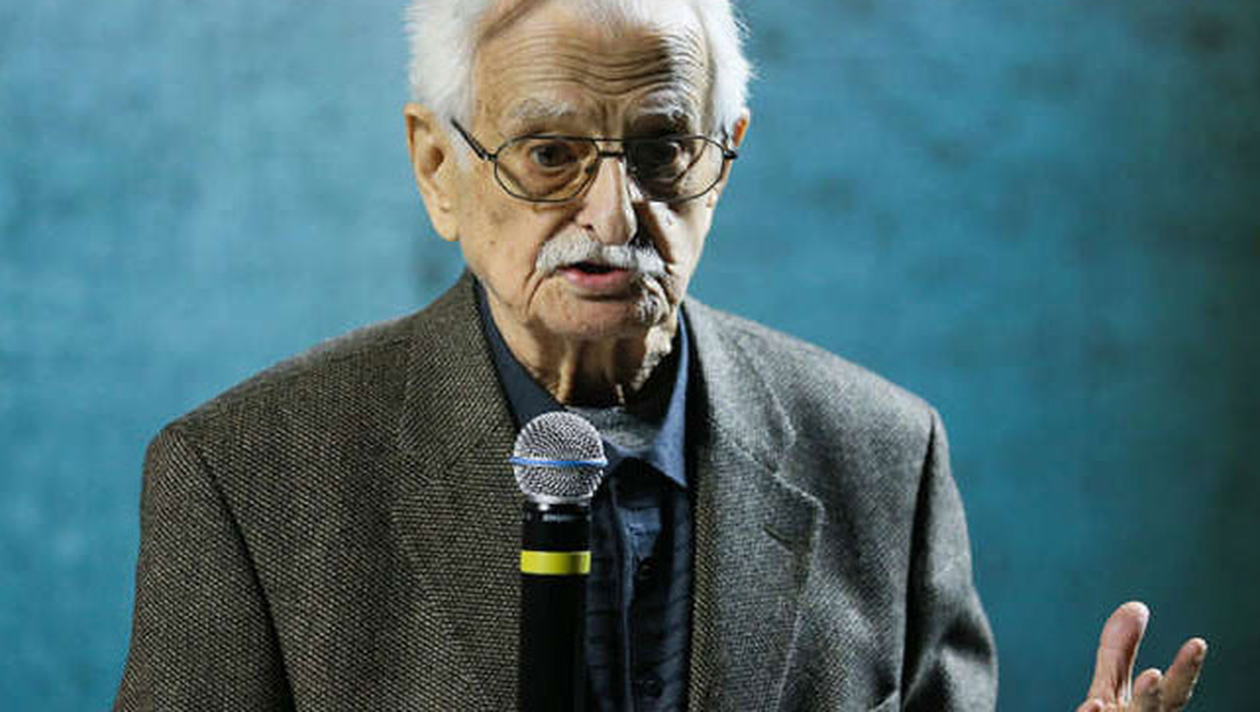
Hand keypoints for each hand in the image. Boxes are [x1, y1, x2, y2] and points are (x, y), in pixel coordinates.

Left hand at [1077, 601, 1206, 711]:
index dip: (1185, 670)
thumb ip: (1120, 651)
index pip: (1173, 692)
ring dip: (1136, 703)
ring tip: (1140, 682)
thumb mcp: (1110, 686)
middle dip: (1152, 694)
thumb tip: (1137, 606)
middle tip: (1153, 674)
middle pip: (1152, 710)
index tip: (1198, 643)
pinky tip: (1092, 706)